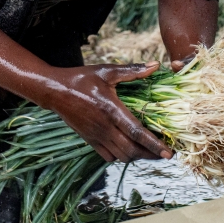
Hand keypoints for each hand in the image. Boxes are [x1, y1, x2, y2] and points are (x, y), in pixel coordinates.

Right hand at [42, 62, 173, 163]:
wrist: (55, 91)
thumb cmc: (82, 79)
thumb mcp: (107, 71)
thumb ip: (132, 71)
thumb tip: (155, 66)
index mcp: (111, 110)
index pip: (136, 132)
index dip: (154, 144)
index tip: (168, 153)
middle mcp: (104, 127)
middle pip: (131, 150)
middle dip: (150, 155)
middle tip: (163, 154)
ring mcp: (96, 136)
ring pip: (121, 156)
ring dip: (137, 157)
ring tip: (149, 152)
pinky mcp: (89, 140)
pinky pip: (108, 156)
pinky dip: (121, 157)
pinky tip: (129, 149)